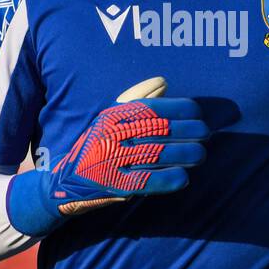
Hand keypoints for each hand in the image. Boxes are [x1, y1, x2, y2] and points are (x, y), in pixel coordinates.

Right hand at [6, 77, 208, 235]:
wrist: (61, 184)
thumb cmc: (95, 148)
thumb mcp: (109, 120)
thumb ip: (136, 100)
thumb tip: (164, 82)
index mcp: (111, 116)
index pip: (152, 108)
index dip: (179, 109)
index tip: (198, 113)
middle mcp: (110, 135)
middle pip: (159, 130)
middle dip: (189, 131)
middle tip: (206, 134)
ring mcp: (111, 161)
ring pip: (157, 154)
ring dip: (185, 154)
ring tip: (201, 154)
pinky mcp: (113, 186)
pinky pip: (146, 181)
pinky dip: (168, 179)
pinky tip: (184, 177)